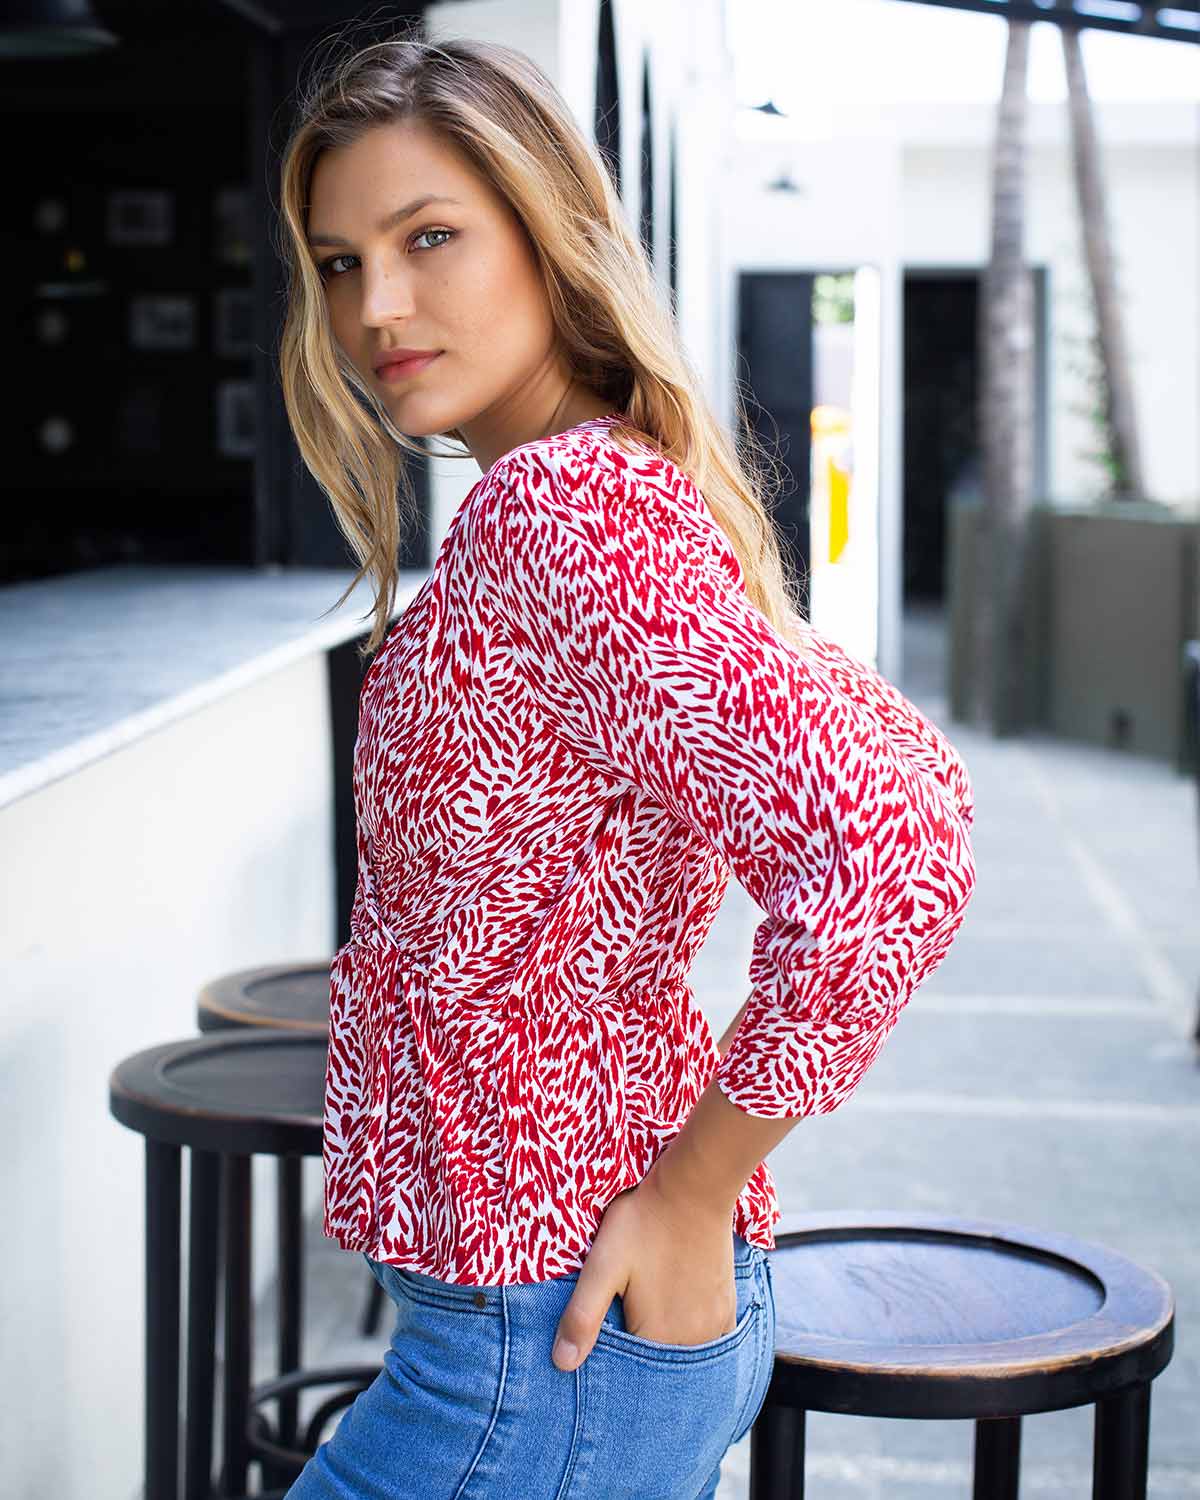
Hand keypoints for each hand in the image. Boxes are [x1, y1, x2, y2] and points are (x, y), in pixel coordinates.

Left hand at [551, 1170, 735, 1371]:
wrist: (694, 1186)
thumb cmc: (645, 1221)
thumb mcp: (603, 1264)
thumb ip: (583, 1315)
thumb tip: (562, 1364)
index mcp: (658, 1336)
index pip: (632, 1376)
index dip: (614, 1364)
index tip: (605, 1339)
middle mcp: (693, 1339)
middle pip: (660, 1367)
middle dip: (641, 1360)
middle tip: (626, 1318)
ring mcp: (715, 1323)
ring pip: (685, 1353)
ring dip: (667, 1347)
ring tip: (649, 1317)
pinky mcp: (726, 1305)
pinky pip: (710, 1339)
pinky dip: (692, 1336)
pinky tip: (678, 1316)